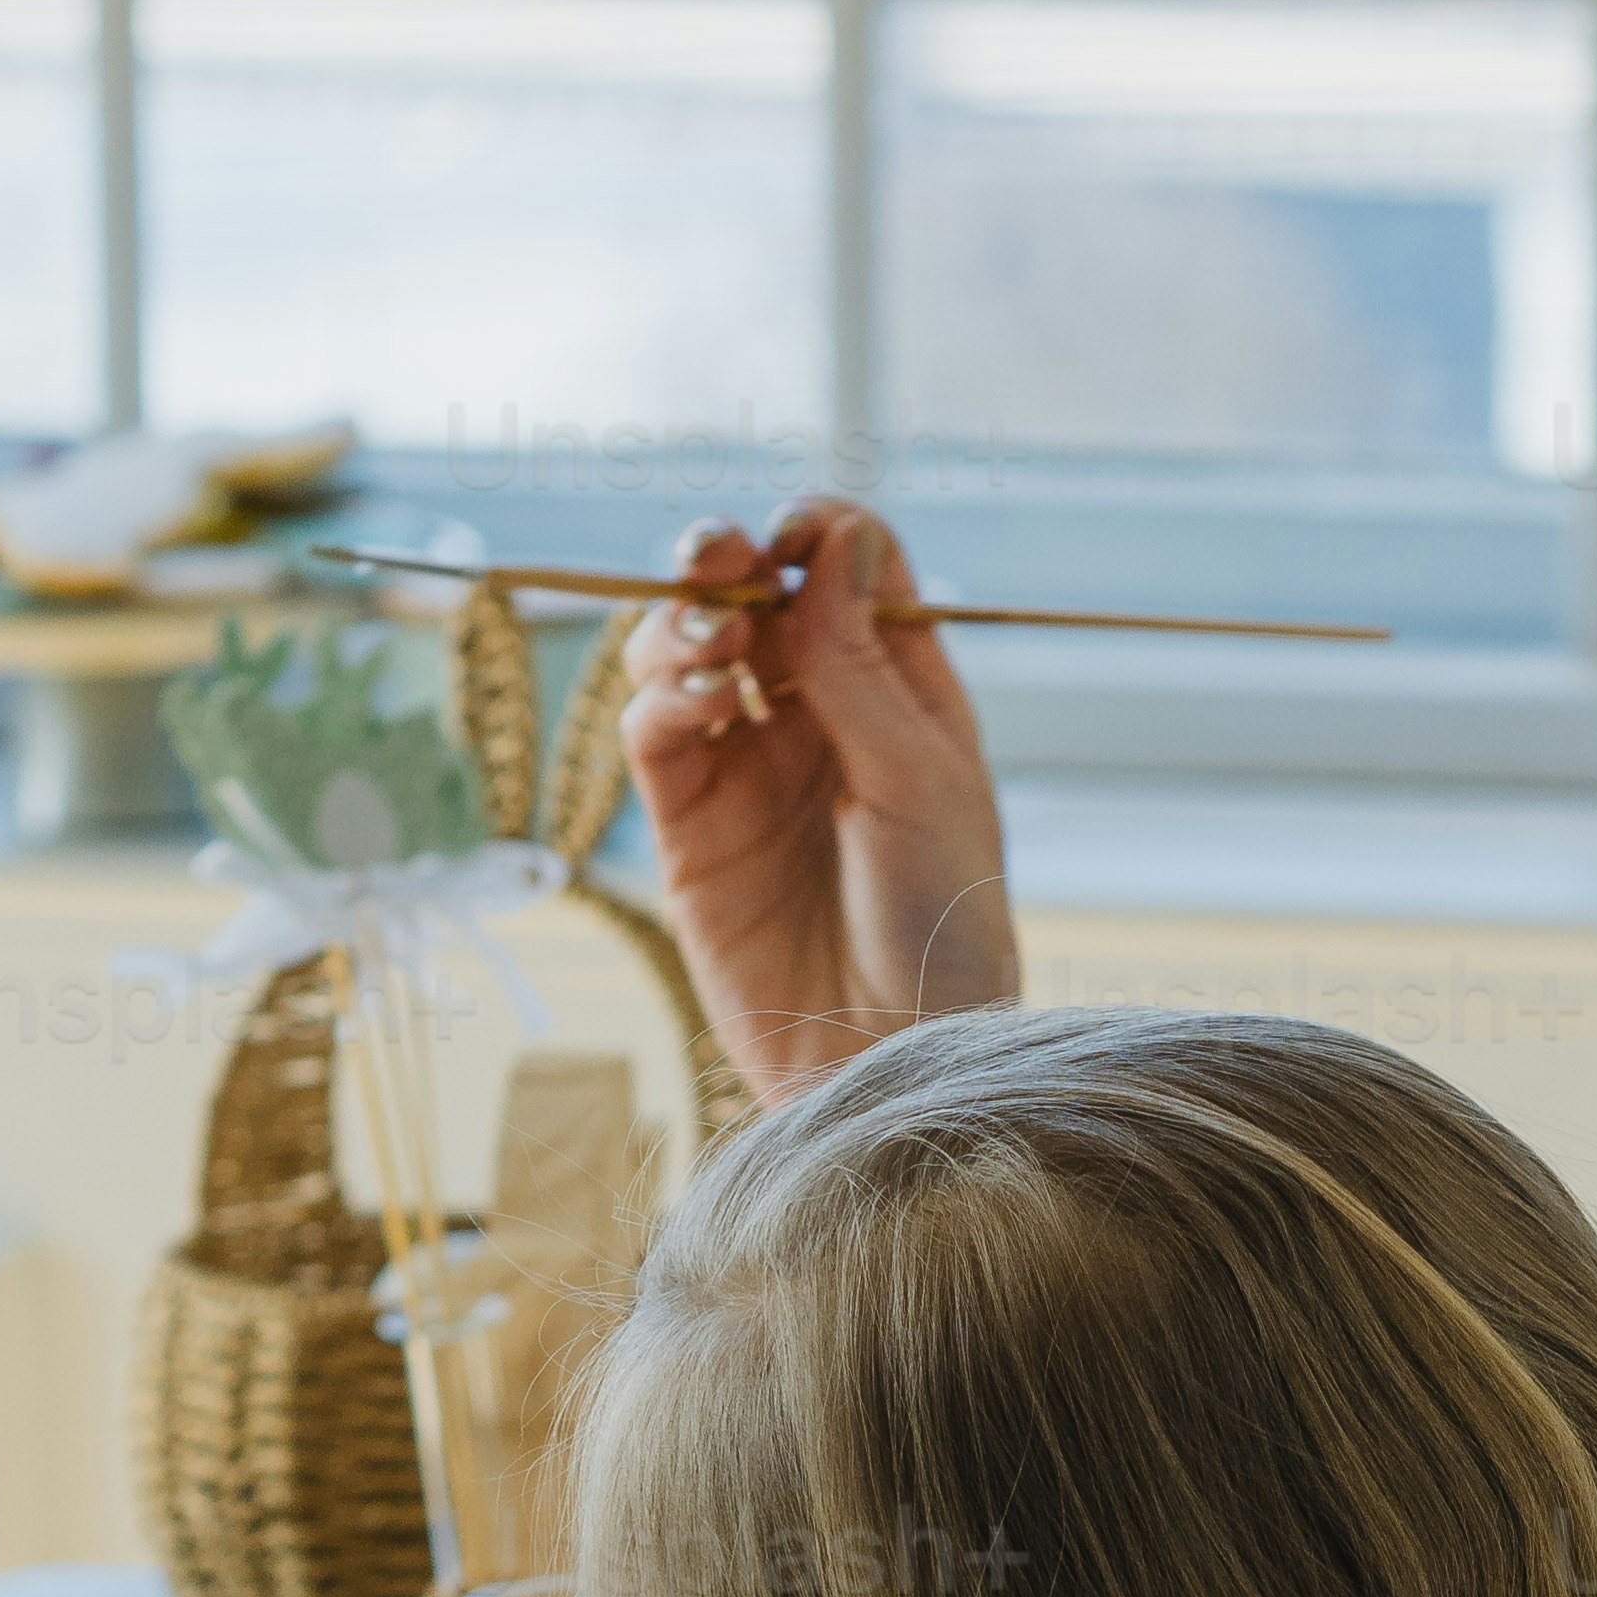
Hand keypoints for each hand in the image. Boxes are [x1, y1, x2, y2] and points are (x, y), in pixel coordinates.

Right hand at [623, 495, 1019, 1093]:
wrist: (896, 1060)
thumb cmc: (943, 930)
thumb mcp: (922, 785)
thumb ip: (861, 667)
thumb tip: (828, 539)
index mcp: (898, 695)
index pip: (847, 570)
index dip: (815, 536)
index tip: (798, 544)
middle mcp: (818, 720)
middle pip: (752, 596)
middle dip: (725, 560)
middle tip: (717, 560)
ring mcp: (749, 771)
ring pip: (686, 653)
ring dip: (681, 624)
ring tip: (708, 642)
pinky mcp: (690, 830)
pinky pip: (653, 735)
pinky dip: (658, 699)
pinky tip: (694, 702)